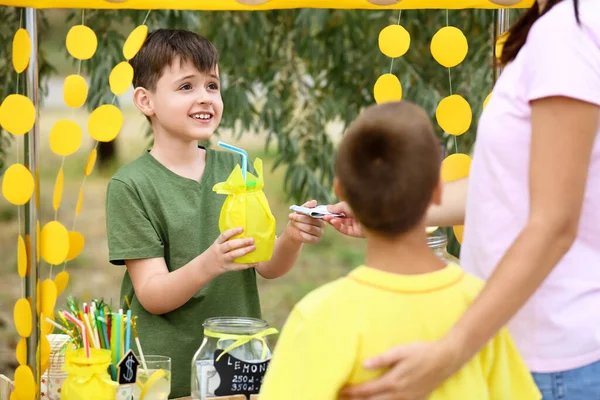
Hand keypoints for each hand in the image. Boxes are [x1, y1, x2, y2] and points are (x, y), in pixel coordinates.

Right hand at [204, 227, 257, 275]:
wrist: (203, 268)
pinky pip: (237, 266)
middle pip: (230, 245)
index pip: (224, 236)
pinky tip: (254, 262)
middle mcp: (219, 251)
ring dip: (244, 251)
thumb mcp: (216, 246)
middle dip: (241, 242)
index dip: (233, 231)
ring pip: (233, 255)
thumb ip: (225, 241)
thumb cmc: (212, 255)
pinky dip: (247, 264)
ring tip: (253, 248)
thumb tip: (242, 234)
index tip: (242, 228)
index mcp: (217, 244)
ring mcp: (223, 260)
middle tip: (252, 239)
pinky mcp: (226, 268)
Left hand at [286, 200, 325, 243]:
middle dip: (300, 219)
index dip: (306, 213)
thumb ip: (307, 206)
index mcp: (320, 216)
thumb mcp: (301, 210)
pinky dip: (302, 234)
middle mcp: (322, 224)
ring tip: (294, 223)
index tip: (296, 213)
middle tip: (292, 217)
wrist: (294, 230)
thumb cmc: (299, 218)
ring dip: (300, 225)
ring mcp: (320, 233)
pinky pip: (309, 237)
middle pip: (311, 221)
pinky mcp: (316, 240)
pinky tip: (300, 232)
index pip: (315, 213)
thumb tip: (314, 202)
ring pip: (309, 228)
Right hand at [323, 202, 364, 237]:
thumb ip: (337, 207)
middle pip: (339, 218)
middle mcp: (353, 216)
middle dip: (330, 217)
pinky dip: (338, 226)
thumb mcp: (346, 204)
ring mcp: (355, 224)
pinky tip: (333, 221)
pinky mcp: (356, 232)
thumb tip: (327, 208)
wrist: (374, 213)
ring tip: (327, 218)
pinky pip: (344, 230)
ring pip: (341, 224)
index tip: (323, 211)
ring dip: (333, 221)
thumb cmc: (362, 205)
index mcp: (352, 208)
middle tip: (323, 215)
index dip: (331, 211)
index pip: (339, 211)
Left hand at [339, 339, 459, 399]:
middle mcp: (399, 395)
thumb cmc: (421, 352)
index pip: (366, 391)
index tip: (340, 391)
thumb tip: (364, 364)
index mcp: (393, 381)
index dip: (351, 393)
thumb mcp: (400, 351)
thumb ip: (382, 359)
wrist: (446, 359)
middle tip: (341, 399)